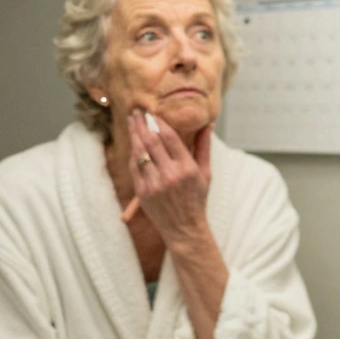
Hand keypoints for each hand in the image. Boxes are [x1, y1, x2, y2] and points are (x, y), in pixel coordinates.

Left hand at [128, 111, 213, 245]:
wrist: (184, 228)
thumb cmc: (197, 199)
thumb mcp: (205, 173)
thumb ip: (203, 147)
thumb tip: (208, 124)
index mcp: (187, 169)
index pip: (170, 138)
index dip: (159, 122)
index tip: (154, 112)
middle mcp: (170, 175)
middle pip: (151, 141)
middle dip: (143, 123)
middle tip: (137, 110)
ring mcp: (154, 184)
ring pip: (140, 152)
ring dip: (134, 134)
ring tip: (132, 121)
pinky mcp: (143, 192)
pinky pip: (135, 167)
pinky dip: (133, 152)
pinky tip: (132, 142)